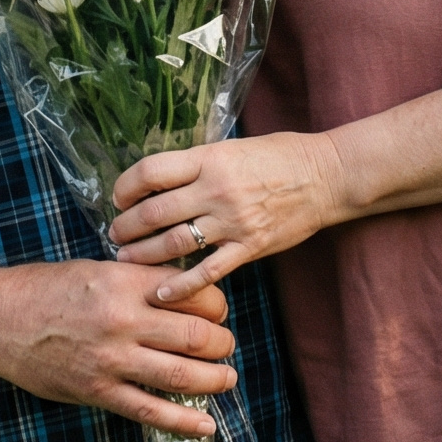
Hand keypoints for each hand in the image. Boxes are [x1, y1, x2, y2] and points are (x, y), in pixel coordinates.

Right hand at [0, 260, 235, 437]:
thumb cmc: (45, 289)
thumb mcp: (96, 269)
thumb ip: (138, 281)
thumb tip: (182, 291)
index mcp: (124, 281)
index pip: (193, 291)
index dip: (216, 302)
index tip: (217, 309)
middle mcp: (123, 320)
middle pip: (197, 334)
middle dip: (222, 342)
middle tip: (226, 344)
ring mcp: (111, 360)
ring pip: (183, 374)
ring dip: (215, 379)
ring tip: (227, 378)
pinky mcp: (98, 391)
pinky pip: (151, 411)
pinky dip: (185, 421)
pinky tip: (207, 424)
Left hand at [110, 131, 343, 296]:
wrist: (326, 177)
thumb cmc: (280, 156)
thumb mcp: (232, 148)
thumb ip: (198, 164)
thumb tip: (160, 179)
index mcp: (209, 159)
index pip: (151, 171)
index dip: (126, 186)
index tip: (119, 197)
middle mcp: (216, 190)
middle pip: (154, 212)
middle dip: (126, 226)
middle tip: (115, 234)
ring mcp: (232, 221)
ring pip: (173, 243)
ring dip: (143, 254)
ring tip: (126, 258)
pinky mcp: (248, 247)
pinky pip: (206, 272)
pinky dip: (180, 286)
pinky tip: (160, 293)